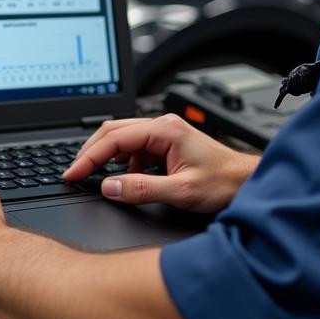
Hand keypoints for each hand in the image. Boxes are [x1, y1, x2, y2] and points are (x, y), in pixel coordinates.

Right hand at [62, 114, 258, 213]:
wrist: (247, 182)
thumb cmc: (223, 182)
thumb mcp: (181, 191)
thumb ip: (142, 189)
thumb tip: (109, 187)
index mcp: (164, 130)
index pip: (115, 139)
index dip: (89, 157)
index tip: (72, 173)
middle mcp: (163, 127)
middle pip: (114, 132)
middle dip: (91, 153)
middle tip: (73, 173)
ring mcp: (164, 135)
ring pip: (123, 140)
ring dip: (106, 158)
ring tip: (91, 176)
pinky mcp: (166, 145)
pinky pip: (135, 150)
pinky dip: (122, 163)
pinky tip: (123, 178)